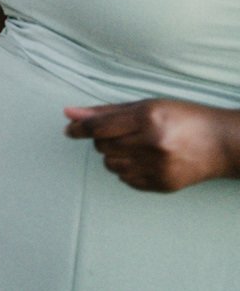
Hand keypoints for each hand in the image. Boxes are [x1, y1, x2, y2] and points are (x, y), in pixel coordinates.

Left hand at [64, 99, 239, 191]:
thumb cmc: (183, 118)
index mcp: (147, 118)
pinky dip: (126, 169)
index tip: (70, 130)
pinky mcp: (162, 185)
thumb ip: (106, 111)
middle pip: (102, 146)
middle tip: (122, 133)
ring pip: (111, 164)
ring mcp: (158, 167)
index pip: (99, 127)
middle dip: (103, 139)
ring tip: (134, 146)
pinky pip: (126, 179)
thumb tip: (69, 114)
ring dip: (113, 155)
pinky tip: (142, 160)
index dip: (80, 128)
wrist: (222, 143)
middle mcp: (152, 143)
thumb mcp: (146, 106)